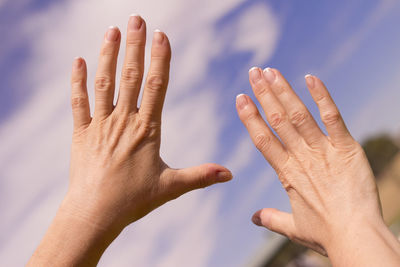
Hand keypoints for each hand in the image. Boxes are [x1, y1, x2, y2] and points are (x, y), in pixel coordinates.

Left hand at [28, 15, 230, 265]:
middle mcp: (123, 121)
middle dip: (134, 45)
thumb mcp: (172, 187)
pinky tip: (79, 60)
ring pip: (104, 83)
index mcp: (147, 130)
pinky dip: (78, 80)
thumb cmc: (134, 201)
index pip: (156, 86)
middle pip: (130, 76)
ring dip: (107, 54)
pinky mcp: (81, 133)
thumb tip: (230, 174)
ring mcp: (100, 125)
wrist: (94, 214)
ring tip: (112, 30)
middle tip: (136, 18)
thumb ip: (201, 176)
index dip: (160, 59)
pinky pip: (79, 102)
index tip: (161, 35)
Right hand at [236, 67, 399, 264]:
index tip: (240, 99)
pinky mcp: (346, 148)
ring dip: (284, 91)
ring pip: (298, 114)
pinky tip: (311, 78)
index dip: (250, 117)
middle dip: (264, 94)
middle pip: (276, 120)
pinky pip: (332, 117)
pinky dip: (322, 96)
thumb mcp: (293, 228)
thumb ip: (271, 219)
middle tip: (254, 72)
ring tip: (271, 71)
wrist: (356, 238)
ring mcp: (322, 151)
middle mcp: (300, 157)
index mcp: (285, 173)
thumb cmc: (325, 234)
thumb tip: (253, 217)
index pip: (262, 139)